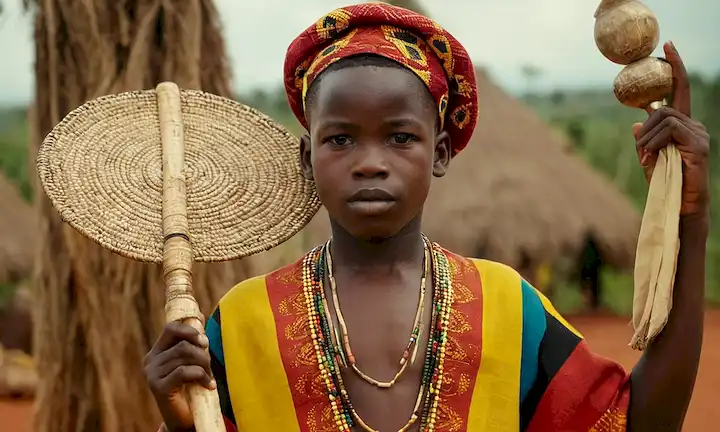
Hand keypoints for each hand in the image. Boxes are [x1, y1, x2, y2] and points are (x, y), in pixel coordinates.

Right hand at [143, 322, 214, 431]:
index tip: (204, 341)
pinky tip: (208, 384)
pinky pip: (184, 372)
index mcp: (157, 352)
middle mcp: (151, 361)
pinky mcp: (158, 387)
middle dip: (202, 353)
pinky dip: (201, 376)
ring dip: (204, 366)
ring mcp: (152, 374)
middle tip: (210, 365)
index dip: (189, 330)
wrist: (183, 419)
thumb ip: (192, 343)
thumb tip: (200, 316)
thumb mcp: (191, 363)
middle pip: (182, 344)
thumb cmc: (189, 388)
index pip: (171, 328)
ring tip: (209, 377)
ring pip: (185, 357)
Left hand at [633, 41, 709, 215]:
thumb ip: (643, 140)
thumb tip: (636, 122)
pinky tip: (653, 158)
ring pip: (664, 118)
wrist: (679, 204)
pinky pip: (669, 130)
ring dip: (648, 140)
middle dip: (645, 130)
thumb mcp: (649, 158)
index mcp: (683, 124)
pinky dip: (655, 143)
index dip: (675, 66)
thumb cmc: (665, 183)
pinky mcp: (698, 145)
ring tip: (647, 159)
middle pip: (663, 108)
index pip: (680, 89)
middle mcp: (694, 125)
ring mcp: (699, 134)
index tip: (668, 45)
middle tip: (641, 154)